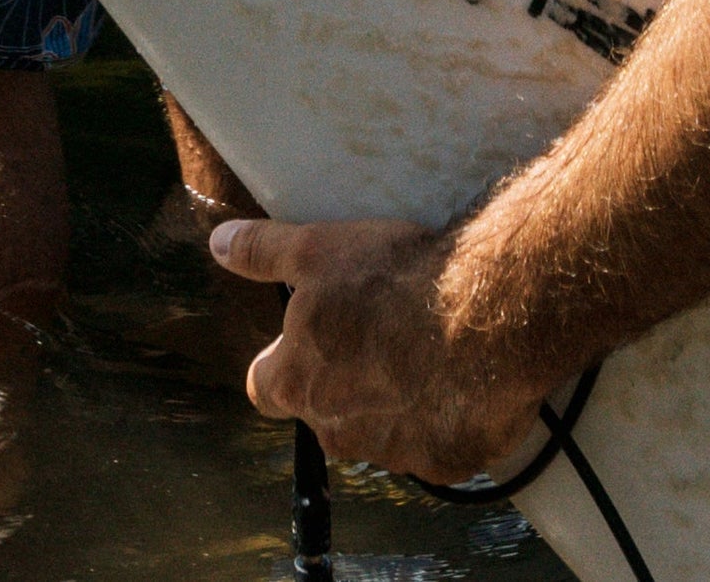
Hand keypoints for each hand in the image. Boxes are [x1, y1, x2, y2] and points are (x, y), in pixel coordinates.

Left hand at [212, 216, 558, 484]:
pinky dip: (443, 419)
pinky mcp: (447, 464)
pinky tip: (460, 379)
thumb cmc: (397, 280)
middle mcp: (337, 434)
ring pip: (380, 433)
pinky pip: (435, 446)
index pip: (265, 387)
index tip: (312, 335)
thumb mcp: (319, 248)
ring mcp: (395, 456)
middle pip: (326, 412)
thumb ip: (263, 251)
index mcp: (297, 386)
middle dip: (344, 382)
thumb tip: (220, 245)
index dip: (283, 360)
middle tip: (380, 334)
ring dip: (394, 403)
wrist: (489, 314)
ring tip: (426, 352)